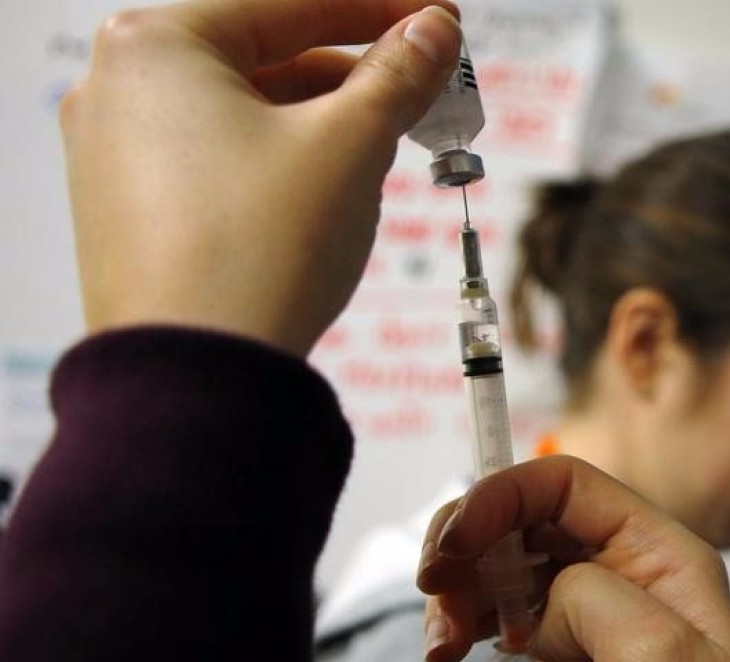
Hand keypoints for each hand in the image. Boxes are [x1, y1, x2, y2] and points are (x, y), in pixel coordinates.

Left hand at [60, 0, 461, 354]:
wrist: (200, 382)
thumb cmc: (258, 252)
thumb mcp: (350, 145)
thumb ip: (397, 74)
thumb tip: (434, 32)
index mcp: (156, 45)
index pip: (291, 3)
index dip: (379, 8)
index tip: (437, 17)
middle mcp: (118, 89)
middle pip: (266, 57)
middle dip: (355, 75)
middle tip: (424, 86)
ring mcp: (116, 155)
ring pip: (246, 114)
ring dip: (323, 121)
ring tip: (387, 146)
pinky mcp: (133, 212)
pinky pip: (221, 161)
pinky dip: (282, 161)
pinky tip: (330, 188)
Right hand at [417, 456, 729, 661]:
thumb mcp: (658, 659)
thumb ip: (599, 593)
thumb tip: (552, 593)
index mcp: (663, 559)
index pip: (568, 486)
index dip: (502, 495)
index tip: (455, 544)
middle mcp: (624, 574)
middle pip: (523, 516)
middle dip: (468, 539)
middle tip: (434, 584)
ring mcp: (587, 614)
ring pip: (500, 560)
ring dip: (455, 584)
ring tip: (442, 641)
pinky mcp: (559, 652)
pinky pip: (495, 609)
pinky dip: (459, 620)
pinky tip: (447, 650)